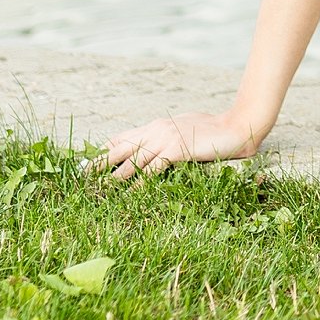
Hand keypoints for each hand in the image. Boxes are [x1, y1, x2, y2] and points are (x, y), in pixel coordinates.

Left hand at [93, 110, 260, 179]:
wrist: (237, 126)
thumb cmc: (215, 130)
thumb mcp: (185, 129)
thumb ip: (169, 137)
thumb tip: (159, 151)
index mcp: (157, 125)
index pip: (123, 137)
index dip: (105, 150)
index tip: (89, 163)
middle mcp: (156, 130)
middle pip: (120, 147)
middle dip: (99, 163)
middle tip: (82, 177)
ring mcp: (166, 138)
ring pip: (132, 160)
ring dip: (114, 176)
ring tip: (99, 190)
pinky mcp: (176, 150)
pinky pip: (152, 168)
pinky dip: (139, 182)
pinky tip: (130, 193)